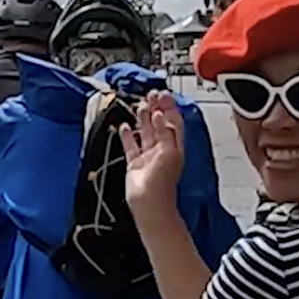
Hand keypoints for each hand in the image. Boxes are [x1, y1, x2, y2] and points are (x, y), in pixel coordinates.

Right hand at [119, 91, 184, 216]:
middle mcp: (162, 149)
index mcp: (174, 146)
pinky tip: (124, 126)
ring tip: (140, 105)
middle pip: (159, 124)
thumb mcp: (169, 152)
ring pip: (145, 132)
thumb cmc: (162, 183)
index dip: (169, 108)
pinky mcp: (134, 163)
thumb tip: (160, 114)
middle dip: (156, 108)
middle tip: (151, 94)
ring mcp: (148, 156)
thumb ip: (165, 132)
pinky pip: (130, 145)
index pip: (173, 122)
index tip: (163, 95)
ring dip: (142, 118)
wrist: (149, 203)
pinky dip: (127, 135)